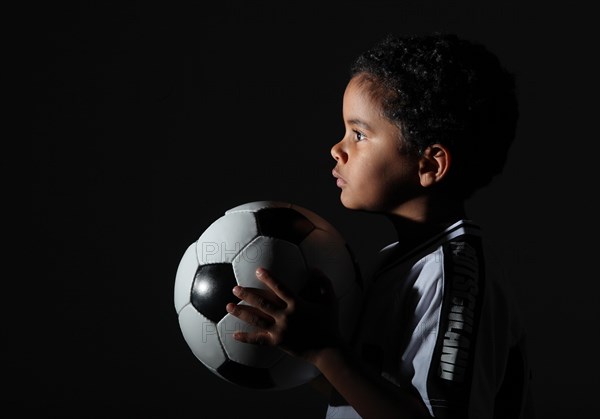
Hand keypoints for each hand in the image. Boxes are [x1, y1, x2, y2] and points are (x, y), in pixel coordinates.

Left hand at [225, 267, 340, 363]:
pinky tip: (234, 335)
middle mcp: (286, 316)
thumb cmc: (330, 323)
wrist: (328, 349)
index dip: (268, 278)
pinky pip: (259, 340)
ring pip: (256, 320)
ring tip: (228, 306)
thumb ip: (323, 283)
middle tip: (234, 288)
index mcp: (298, 304)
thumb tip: (314, 268)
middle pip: (262, 303)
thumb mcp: (330, 301)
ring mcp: (280, 330)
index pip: (280, 287)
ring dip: (241, 312)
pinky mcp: (278, 342)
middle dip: (247, 294)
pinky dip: (246, 338)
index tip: (257, 270)